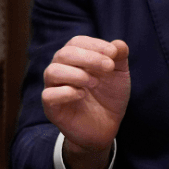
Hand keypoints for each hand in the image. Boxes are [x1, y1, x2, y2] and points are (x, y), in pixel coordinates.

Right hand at [42, 36, 129, 168]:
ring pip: (52, 71)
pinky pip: (49, 95)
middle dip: (89, 58)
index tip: (113, 53)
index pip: (76, 42)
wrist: (107, 126)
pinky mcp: (51, 107)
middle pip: (64, 54)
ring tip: (95, 83)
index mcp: (74, 58)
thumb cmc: (109, 96)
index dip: (94, 45)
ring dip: (77, 74)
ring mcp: (54, 88)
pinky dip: (67, 92)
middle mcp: (60, 69)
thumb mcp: (119, 75)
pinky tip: (83, 95)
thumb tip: (118, 44)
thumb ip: (119, 57)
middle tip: (109, 67)